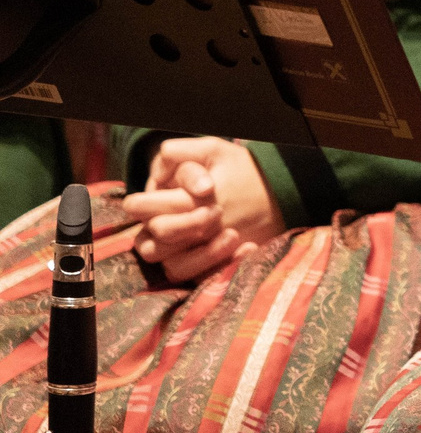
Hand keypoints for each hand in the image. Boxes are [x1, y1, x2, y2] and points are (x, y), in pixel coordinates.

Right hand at [123, 137, 285, 281]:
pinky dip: (223, 266)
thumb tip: (170, 178)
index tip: (209, 188)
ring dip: (203, 253)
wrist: (271, 190)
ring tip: (233, 234)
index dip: (165, 201)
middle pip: (150, 243)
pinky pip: (201, 279)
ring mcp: (181, 253)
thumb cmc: (233, 169)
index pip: (138, 207)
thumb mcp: (213, 152)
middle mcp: (162, 231)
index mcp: (157, 201)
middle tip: (218, 211)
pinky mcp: (202, 269)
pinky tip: (248, 247)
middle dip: (185, 226)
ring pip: (172, 266)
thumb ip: (183, 154)